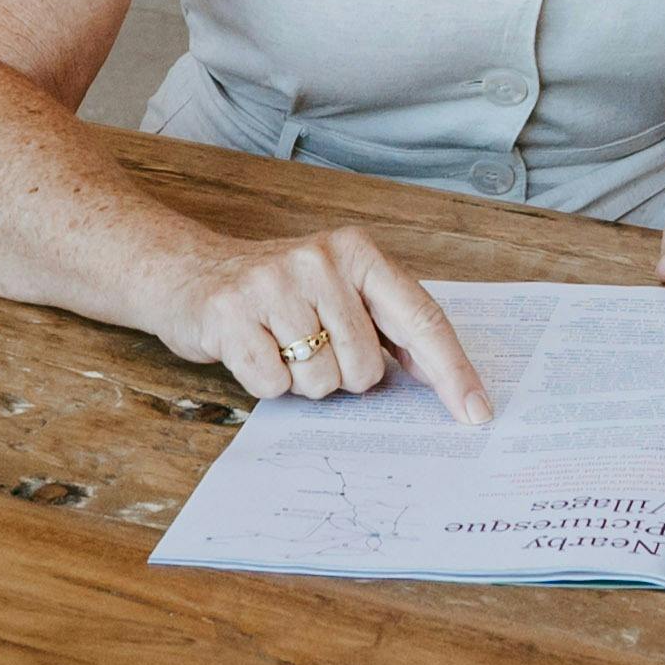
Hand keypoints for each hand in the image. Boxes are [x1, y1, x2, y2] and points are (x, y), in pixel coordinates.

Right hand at [159, 226, 491, 420]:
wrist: (187, 272)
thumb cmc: (277, 290)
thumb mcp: (337, 289)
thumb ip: (388, 325)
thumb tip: (445, 378)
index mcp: (357, 252)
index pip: (421, 318)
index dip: (453, 371)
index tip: (477, 411)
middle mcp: (320, 260)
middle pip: (366, 367)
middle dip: (343, 376)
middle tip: (309, 346)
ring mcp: (273, 284)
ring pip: (322, 382)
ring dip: (302, 381)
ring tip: (278, 345)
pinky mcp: (231, 313)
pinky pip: (274, 386)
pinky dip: (265, 383)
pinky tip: (251, 350)